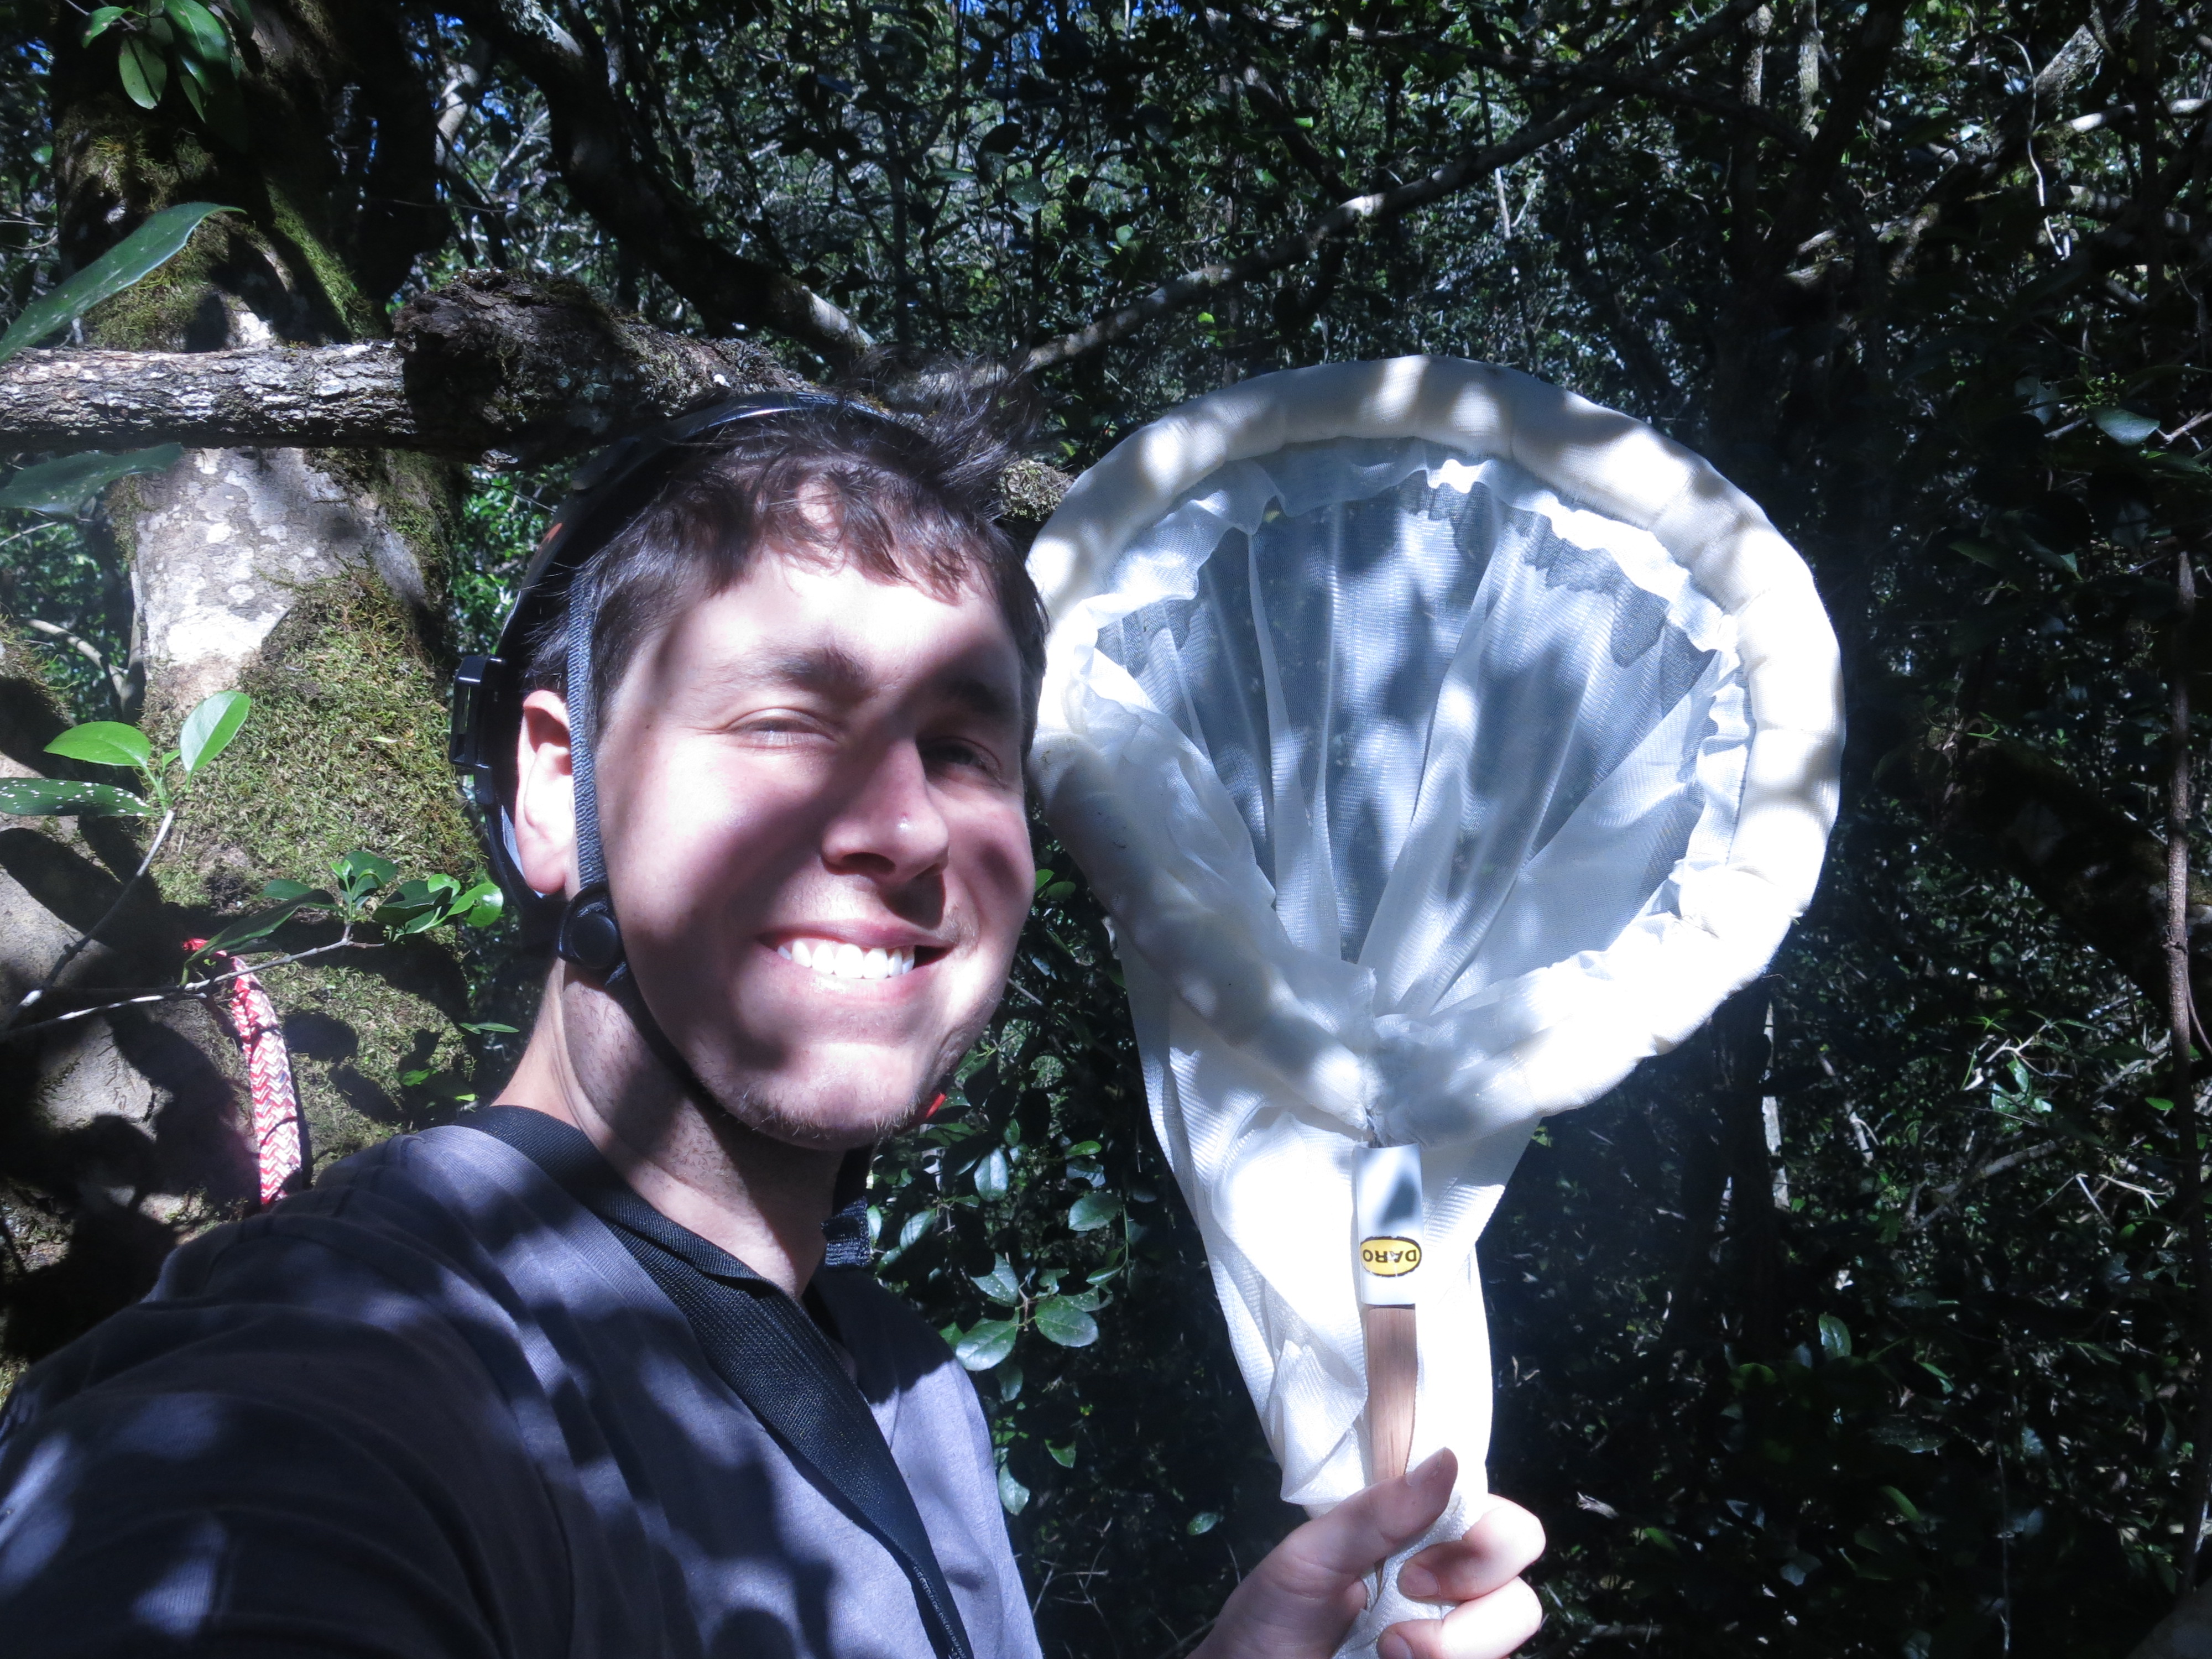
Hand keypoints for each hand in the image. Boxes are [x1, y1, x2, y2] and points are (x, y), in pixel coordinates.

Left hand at [1192, 1450, 1543, 1658]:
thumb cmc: (1272, 1617)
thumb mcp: (1311, 1556)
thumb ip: (1377, 1512)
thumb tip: (1449, 1458)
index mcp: (1424, 1539)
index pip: (1501, 1521)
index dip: (1484, 1536)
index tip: (1414, 1562)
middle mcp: (1452, 1588)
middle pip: (1520, 1575)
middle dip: (1474, 1585)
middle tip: (1405, 1596)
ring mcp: (1456, 1639)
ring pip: (1517, 1622)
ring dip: (1458, 1643)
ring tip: (1390, 1652)